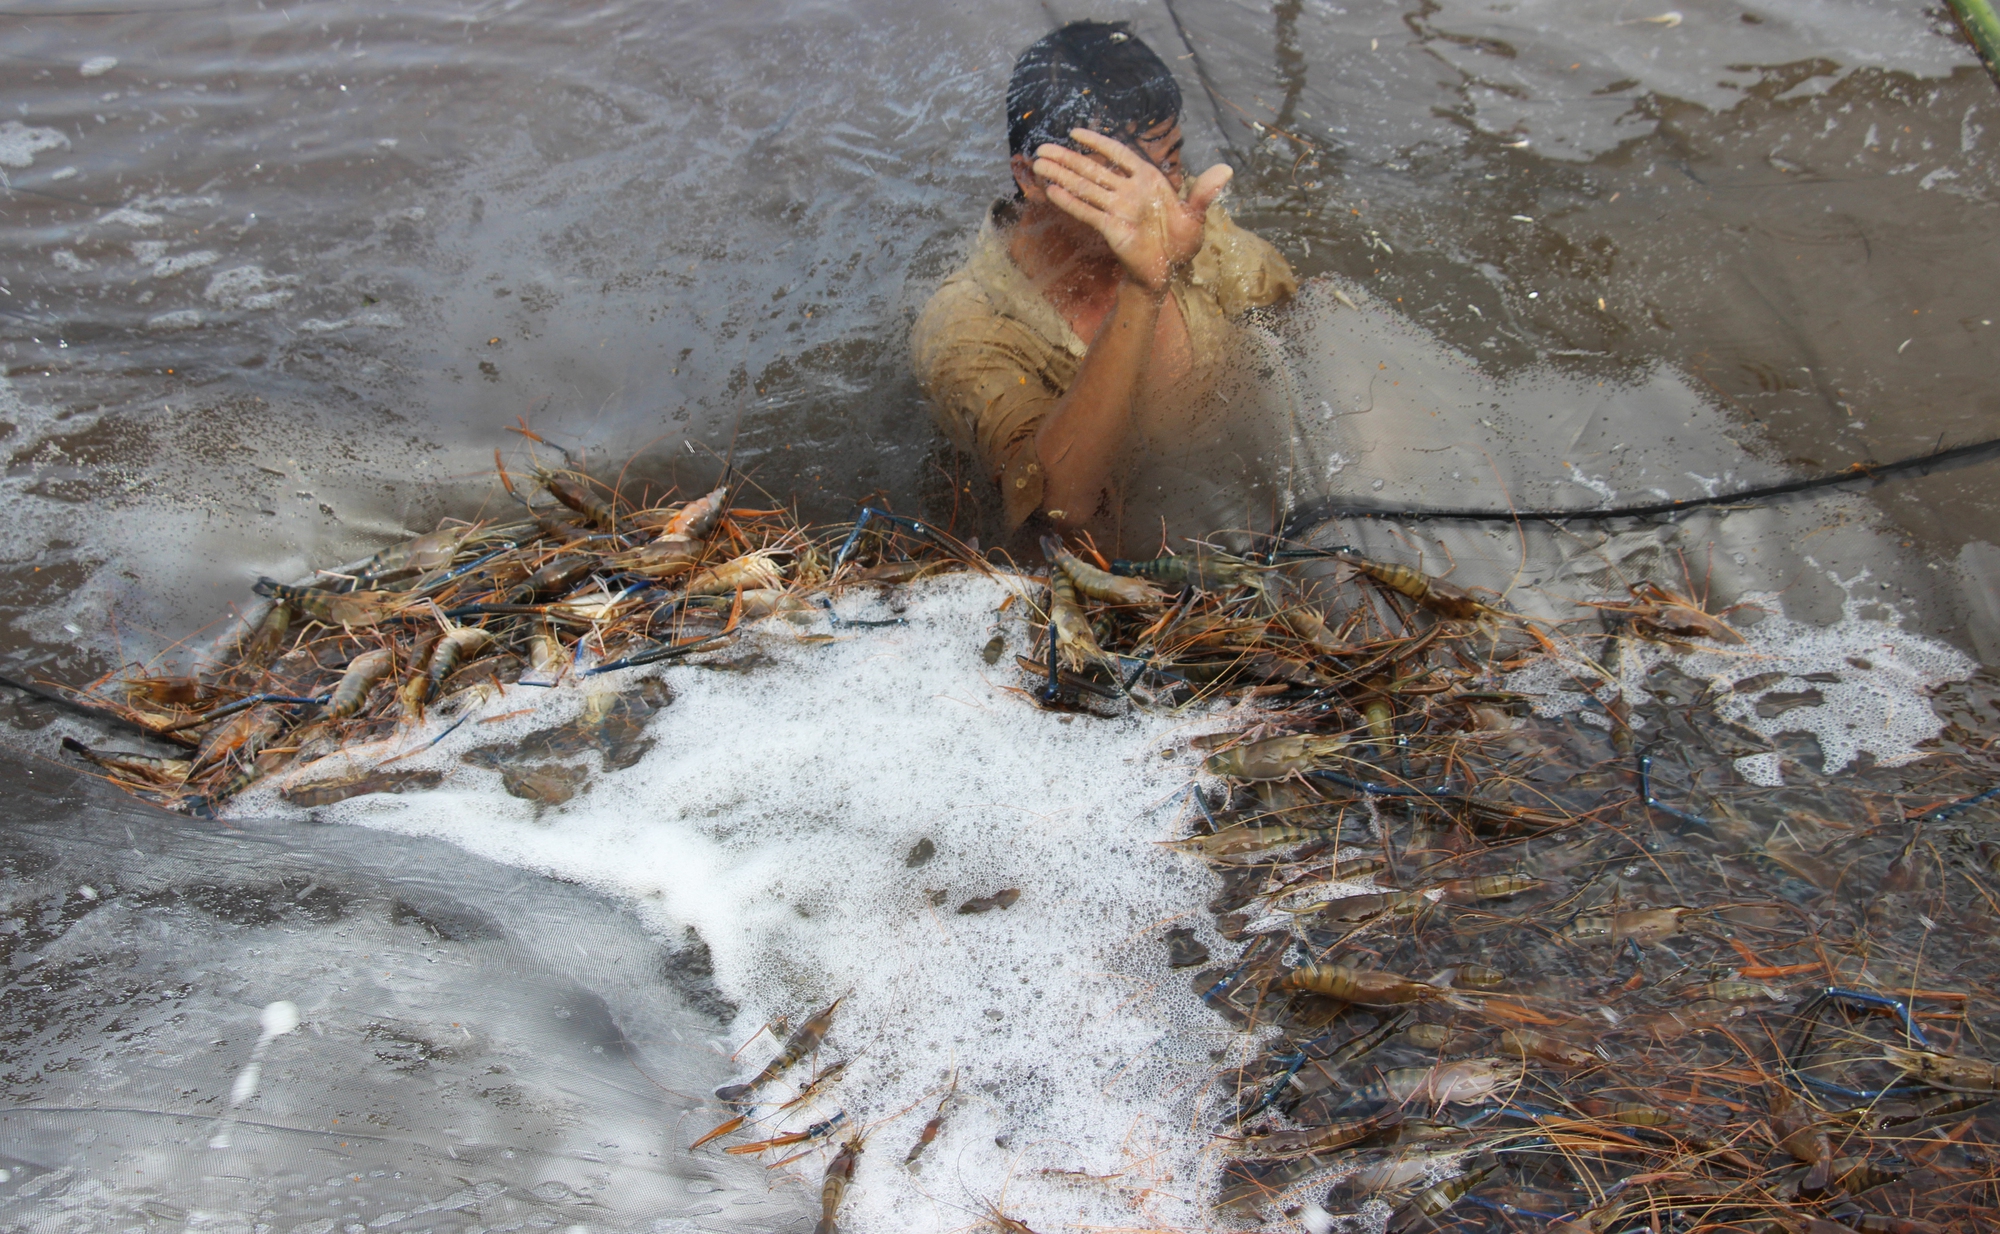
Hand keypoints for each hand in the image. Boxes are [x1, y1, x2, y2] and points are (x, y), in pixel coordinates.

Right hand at [1032, 129, 1231, 293]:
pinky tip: (1052, 191)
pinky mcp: (1111, 229)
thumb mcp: (1195, 217)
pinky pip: (1088, 212)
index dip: (1098, 142)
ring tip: (1039, 164)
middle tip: (1042, 148)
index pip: (1118, 155)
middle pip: (1093, 170)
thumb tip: (1226, 170)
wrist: (1168, 272)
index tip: (1074, 132)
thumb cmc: (1180, 244)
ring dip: (1062, 176)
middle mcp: (1128, 192)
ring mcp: (1117, 209)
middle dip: (1068, 159)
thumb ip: (1203, 193)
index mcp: (1147, 181)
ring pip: (1085, 187)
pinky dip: (1071, 202)